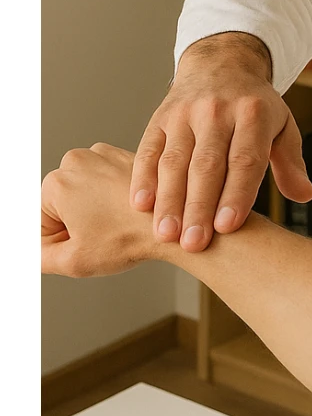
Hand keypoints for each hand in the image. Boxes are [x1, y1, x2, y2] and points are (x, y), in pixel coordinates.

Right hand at [43, 145, 155, 277]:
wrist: (173, 225)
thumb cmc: (127, 240)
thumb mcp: (73, 261)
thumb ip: (39, 257)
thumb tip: (34, 249)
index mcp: (57, 182)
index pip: (41, 222)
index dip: (61, 241)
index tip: (87, 242)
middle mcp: (77, 160)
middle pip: (62, 204)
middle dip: (76, 223)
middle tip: (104, 235)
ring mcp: (103, 154)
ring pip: (85, 192)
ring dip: (95, 209)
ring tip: (118, 223)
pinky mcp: (124, 154)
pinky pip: (106, 182)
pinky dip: (113, 197)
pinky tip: (129, 212)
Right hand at [130, 33, 311, 253]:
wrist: (220, 64)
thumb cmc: (254, 106)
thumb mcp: (282, 125)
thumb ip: (290, 162)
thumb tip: (304, 196)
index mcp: (253, 114)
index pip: (245, 159)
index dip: (236, 194)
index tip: (227, 227)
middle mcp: (217, 111)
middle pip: (207, 164)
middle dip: (199, 206)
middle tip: (194, 242)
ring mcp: (185, 114)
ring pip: (175, 160)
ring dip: (169, 200)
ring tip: (166, 234)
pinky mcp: (160, 118)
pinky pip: (148, 149)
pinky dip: (143, 178)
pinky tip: (141, 205)